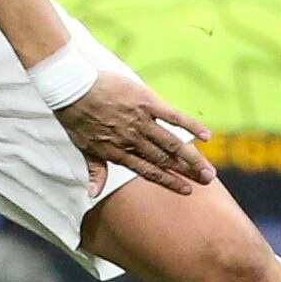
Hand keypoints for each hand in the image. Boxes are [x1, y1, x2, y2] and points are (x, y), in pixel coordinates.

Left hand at [53, 71, 214, 196]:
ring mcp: (141, 122)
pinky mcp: (146, 103)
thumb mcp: (83, 147)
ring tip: (208, 169)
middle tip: (207, 181)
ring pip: (172, 143)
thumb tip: (93, 194)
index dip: (169, 181)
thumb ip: (95, 170)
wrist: (72, 87)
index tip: (187, 190)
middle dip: (187, 172)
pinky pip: (173, 116)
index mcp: (119, 152)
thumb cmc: (76, 117)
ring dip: (192, 157)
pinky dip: (190, 126)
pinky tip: (206, 136)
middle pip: (165, 159)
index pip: (149, 171)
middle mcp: (133, 140)